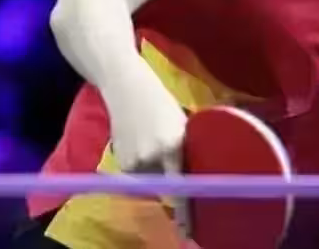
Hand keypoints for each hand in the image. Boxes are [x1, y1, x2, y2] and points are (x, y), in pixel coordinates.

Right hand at [99, 56, 191, 234]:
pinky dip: (141, 168)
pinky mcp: (120, 161)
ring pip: (151, 183)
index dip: (185, 211)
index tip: (188, 230)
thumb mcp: (182, 124)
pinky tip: (141, 144)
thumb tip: (198, 174)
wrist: (127, 87)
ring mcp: (134, 160)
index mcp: (173, 145)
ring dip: (155, 174)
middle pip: (166, 187)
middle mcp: (152, 157)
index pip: (181, 187)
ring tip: (153, 146)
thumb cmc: (162, 102)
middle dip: (171, 184)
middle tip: (171, 166)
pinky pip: (136, 176)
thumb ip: (186, 148)